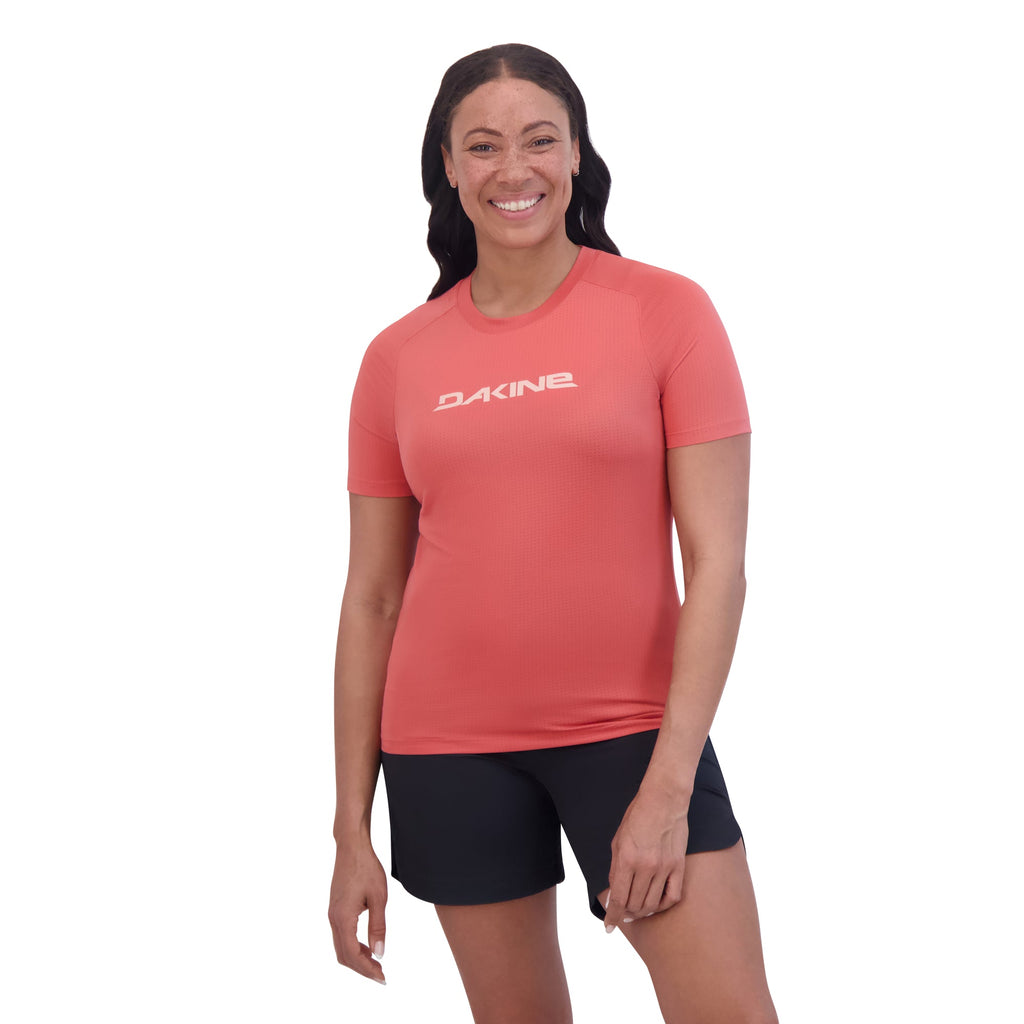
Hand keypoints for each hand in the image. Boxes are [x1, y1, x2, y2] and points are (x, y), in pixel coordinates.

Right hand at [328, 840, 388, 984]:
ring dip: (357, 959)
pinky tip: (367, 945)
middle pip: (343, 956)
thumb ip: (378, 926)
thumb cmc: (367, 868)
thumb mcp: (378, 897)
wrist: (351, 846)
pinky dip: (353, 947)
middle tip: (381, 974)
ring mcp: (332, 914)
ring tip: (376, 962)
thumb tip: (379, 954)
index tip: (383, 977)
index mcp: (343, 917)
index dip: (367, 969)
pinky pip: (341, 936)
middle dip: (362, 968)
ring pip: (340, 947)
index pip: (353, 954)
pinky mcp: (335, 909)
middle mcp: (333, 919)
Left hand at [603, 787, 689, 932]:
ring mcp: (664, 868)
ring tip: (637, 910)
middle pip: (635, 905)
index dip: (613, 916)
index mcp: (627, 859)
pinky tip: (655, 904)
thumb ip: (616, 870)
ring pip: (652, 904)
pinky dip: (662, 905)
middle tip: (623, 913)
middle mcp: (646, 866)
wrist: (663, 801)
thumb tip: (615, 894)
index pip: (618, 899)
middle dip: (626, 914)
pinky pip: (672, 897)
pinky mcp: (678, 866)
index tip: (609, 926)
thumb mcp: (617, 841)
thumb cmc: (637, 817)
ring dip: (642, 911)